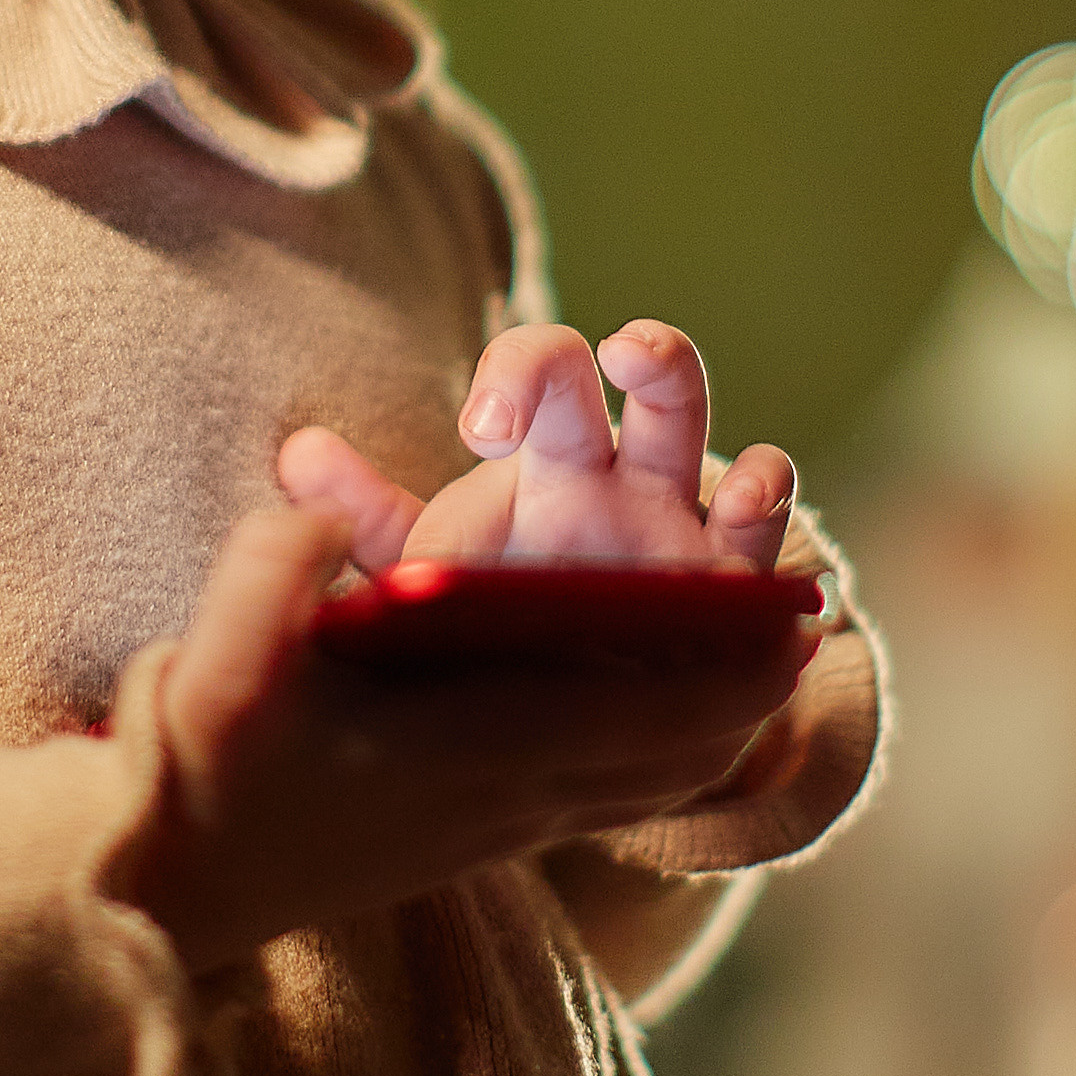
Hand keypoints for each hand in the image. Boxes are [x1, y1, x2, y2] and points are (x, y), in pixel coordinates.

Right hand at [112, 499, 814, 975]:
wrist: (173, 884)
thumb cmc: (201, 766)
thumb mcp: (214, 659)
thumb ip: (270, 572)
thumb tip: (319, 507)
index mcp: (460, 752)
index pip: (624, 719)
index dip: (716, 678)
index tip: (788, 631)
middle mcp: (498, 801)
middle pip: (660, 759)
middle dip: (740, 701)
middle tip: (802, 635)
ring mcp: (492, 830)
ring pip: (637, 787)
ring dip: (707, 734)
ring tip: (760, 681)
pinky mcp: (474, 843)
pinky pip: (599, 801)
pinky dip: (654, 762)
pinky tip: (671, 727)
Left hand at [277, 319, 795, 576]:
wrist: (564, 720)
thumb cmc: (497, 616)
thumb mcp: (432, 571)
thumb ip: (369, 520)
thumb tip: (297, 453)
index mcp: (554, 456)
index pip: (547, 369)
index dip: (520, 372)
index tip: (480, 424)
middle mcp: (635, 478)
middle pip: (663, 378)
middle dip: (650, 355)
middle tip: (620, 360)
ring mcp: (700, 538)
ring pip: (747, 460)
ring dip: (755, 470)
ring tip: (745, 485)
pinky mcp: (741, 609)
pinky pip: (773, 565)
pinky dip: (778, 563)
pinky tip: (763, 577)